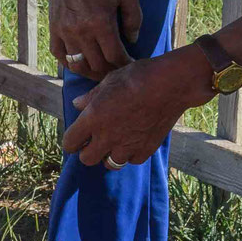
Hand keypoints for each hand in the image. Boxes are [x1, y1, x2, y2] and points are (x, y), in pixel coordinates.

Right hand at [47, 0, 142, 78]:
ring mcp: (64, 32)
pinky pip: (59, 55)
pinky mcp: (54, 28)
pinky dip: (70, 63)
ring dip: (91, 72)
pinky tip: (80, 61)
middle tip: (119, 69)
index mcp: (101, 23)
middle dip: (111, 71)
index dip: (125, 65)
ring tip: (101, 69)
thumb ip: (134, 18)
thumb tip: (132, 41)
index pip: (115, 57)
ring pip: (77, 65)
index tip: (132, 64)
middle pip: (97, 66)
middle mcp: (81, 32)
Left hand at [62, 48, 209, 166]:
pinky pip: (132, 160)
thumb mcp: (110, 80)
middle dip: (88, 152)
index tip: (77, 137)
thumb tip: (77, 105)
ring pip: (110, 164)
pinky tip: (134, 140)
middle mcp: (107, 136)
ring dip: (110, 154)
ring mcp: (127, 146)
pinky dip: (131, 154)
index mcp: (93, 118)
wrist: (171, 84)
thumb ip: (91, 97)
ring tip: (116, 141)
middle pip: (87, 159)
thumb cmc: (138, 76)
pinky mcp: (146, 149)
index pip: (70, 142)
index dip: (71, 141)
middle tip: (95, 141)